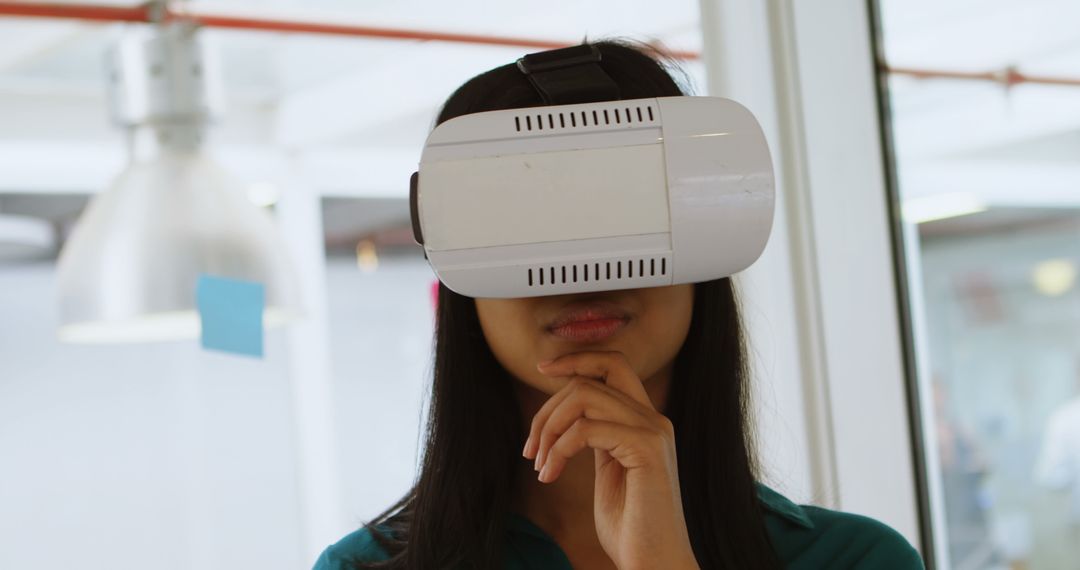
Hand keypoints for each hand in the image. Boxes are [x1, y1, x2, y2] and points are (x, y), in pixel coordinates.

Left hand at [522, 351, 699, 569]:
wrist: (656, 563)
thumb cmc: (630, 527)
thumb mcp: (608, 470)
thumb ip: (596, 437)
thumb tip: (564, 414)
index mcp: (644, 421)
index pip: (612, 364)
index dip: (575, 360)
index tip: (541, 369)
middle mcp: (653, 419)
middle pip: (590, 378)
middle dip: (548, 407)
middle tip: (529, 449)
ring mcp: (653, 431)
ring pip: (584, 397)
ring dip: (549, 428)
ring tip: (539, 463)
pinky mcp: (647, 450)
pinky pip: (586, 430)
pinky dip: (558, 449)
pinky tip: (549, 475)